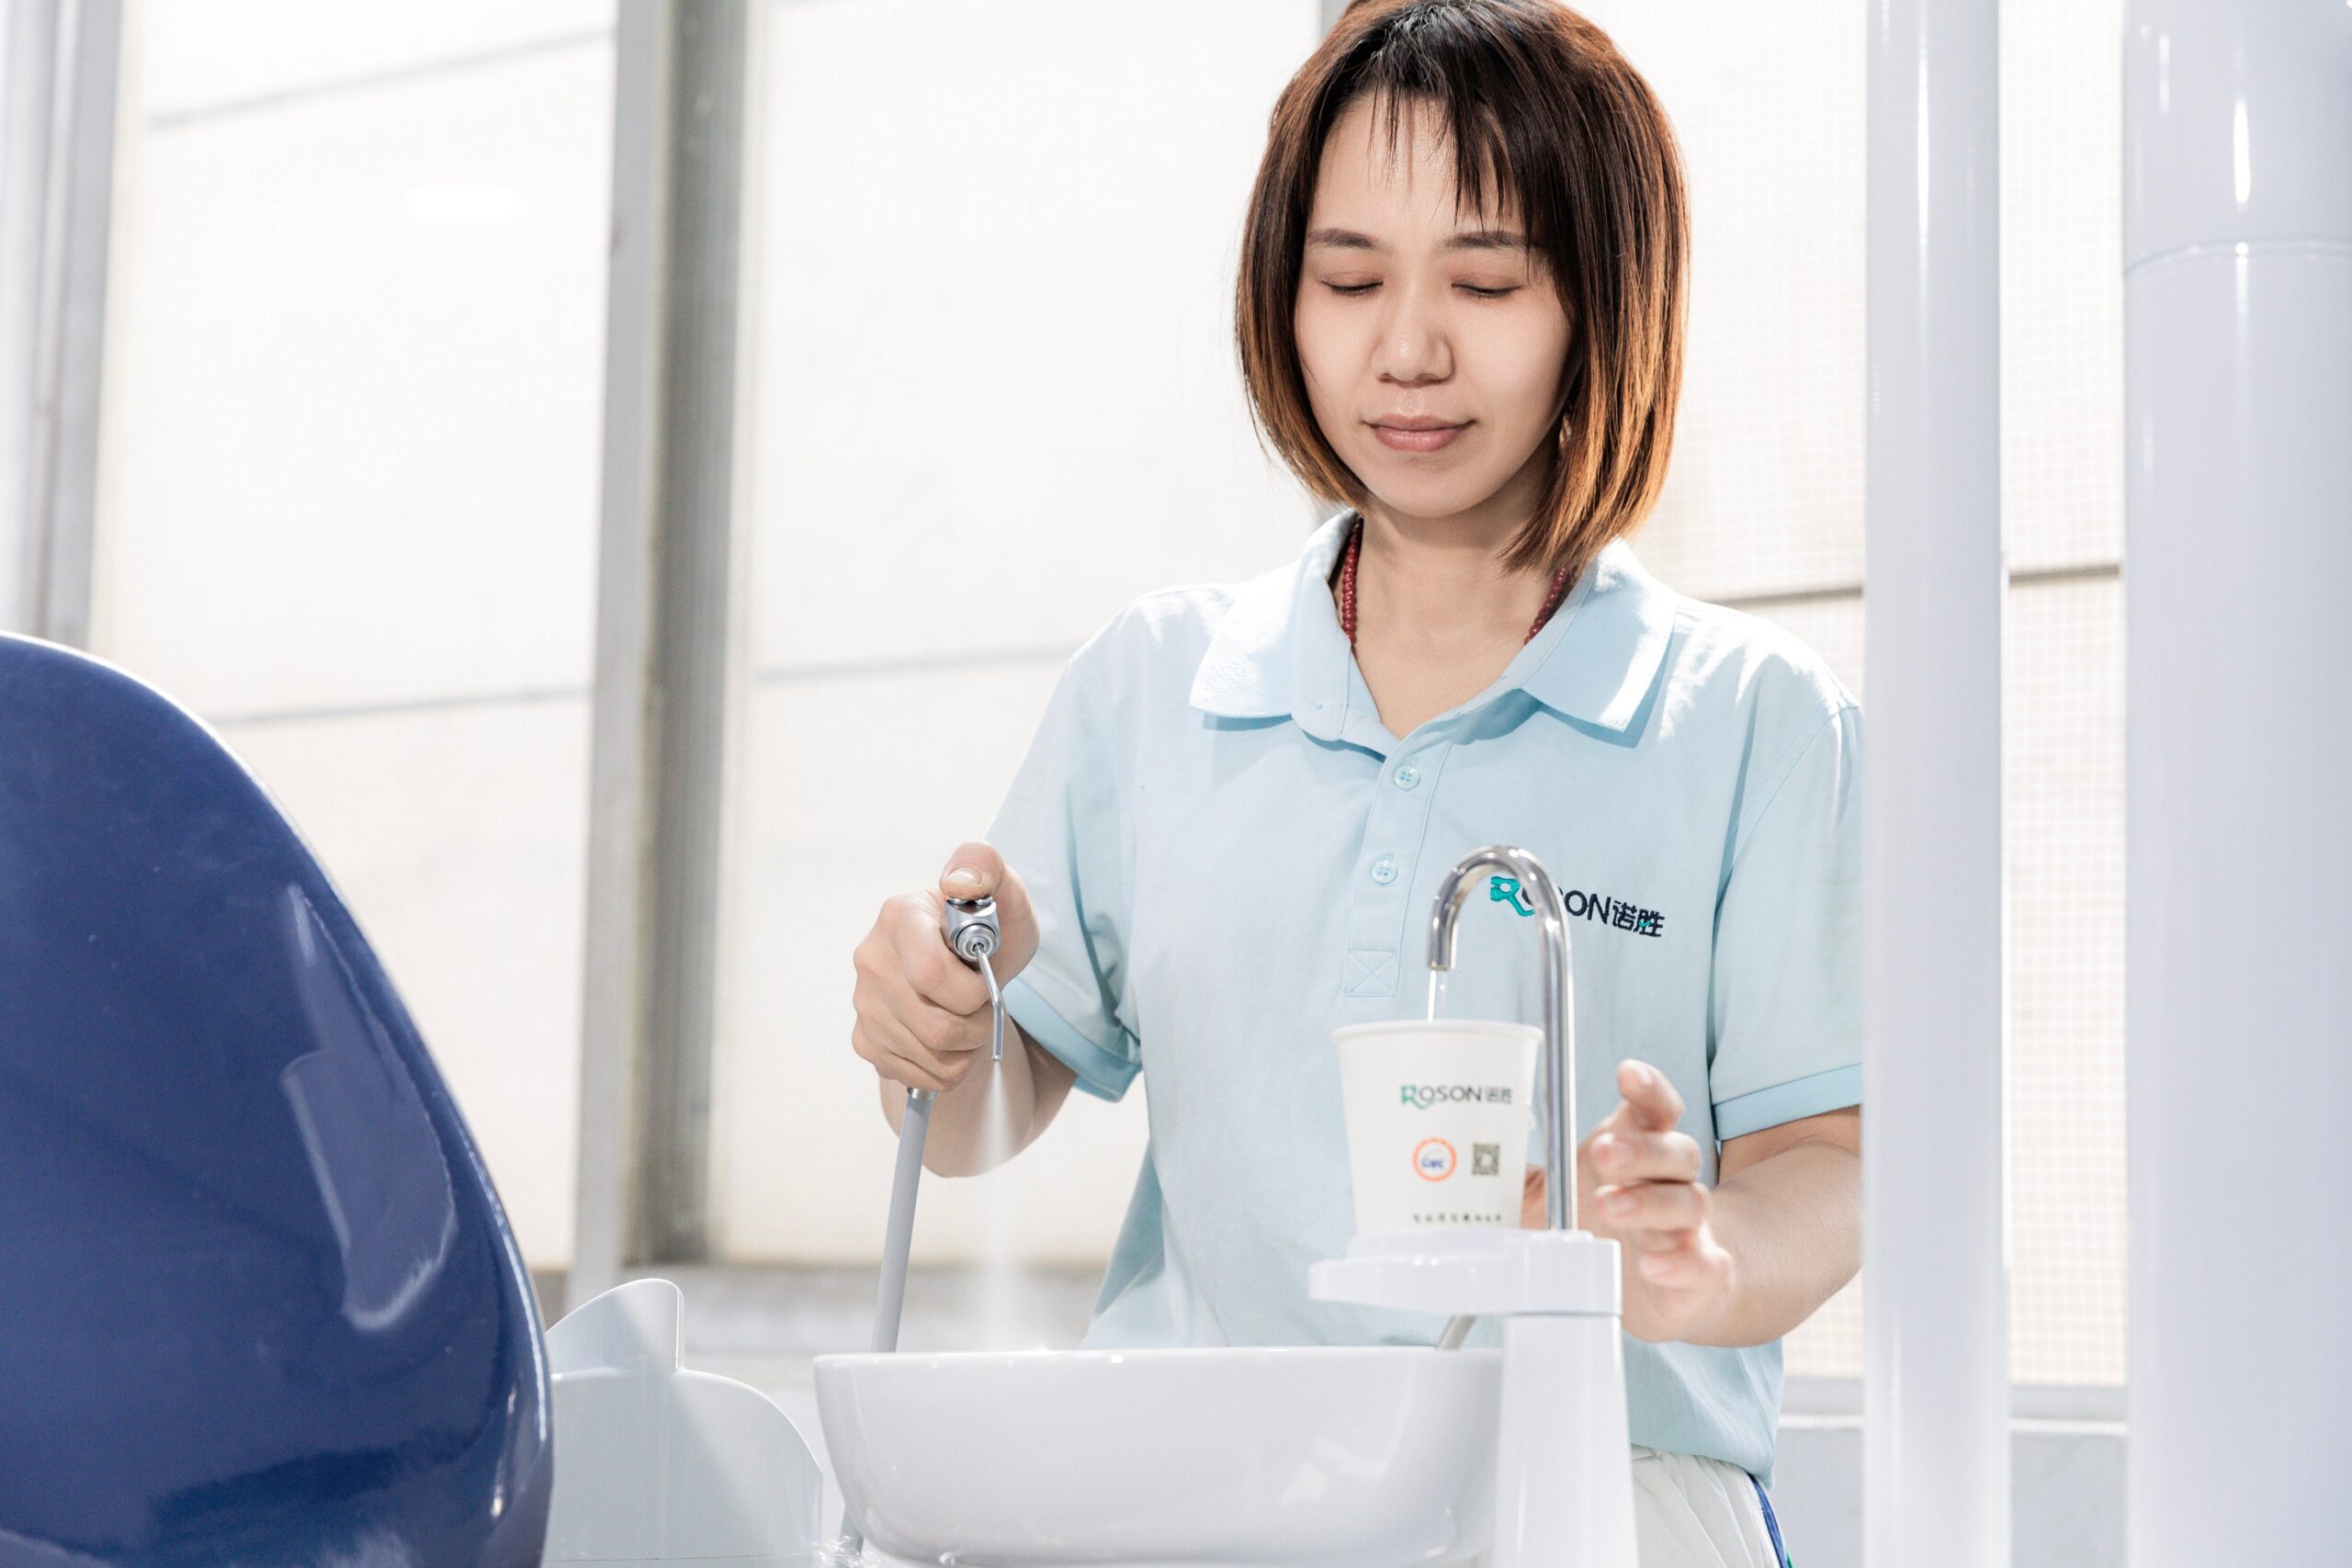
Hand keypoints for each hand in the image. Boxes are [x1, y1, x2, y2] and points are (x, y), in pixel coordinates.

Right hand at [849, 840, 1039, 1093]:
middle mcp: (870, 957)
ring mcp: (862, 1001)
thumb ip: (988, 868)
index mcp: (898, 914)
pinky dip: (948, 1068)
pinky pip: (919, 1076)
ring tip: (970, 1020)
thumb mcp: (1007, 896)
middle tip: (985, 1006)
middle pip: (936, 1027)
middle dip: (977, 1025)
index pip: (930, 976)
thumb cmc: (991, 931)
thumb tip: (959, 881)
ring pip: (931, 1056)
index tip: (985, 979)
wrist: (970, 969)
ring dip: (967, 1048)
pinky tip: (950, 1040)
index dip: (972, 992)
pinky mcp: (864, 1039)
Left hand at [1521, 1058, 1736, 1343]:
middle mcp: (1671, 1185)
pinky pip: (1704, 1264)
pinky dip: (1682, 1262)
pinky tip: (1654, 1264)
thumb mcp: (1561, 1198)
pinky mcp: (1701, 1275)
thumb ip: (1525, 1179)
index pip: (1655, 1110)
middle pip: (1676, 1152)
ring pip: (1687, 1202)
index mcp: (1640, 1153)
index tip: (1626, 1073)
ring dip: (1649, 1202)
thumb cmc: (1614, 1229)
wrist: (1677, 1286)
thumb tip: (1468, 1166)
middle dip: (1639, 1148)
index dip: (1647, 1089)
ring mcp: (1690, 1230)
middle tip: (1601, 1151)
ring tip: (1608, 1205)